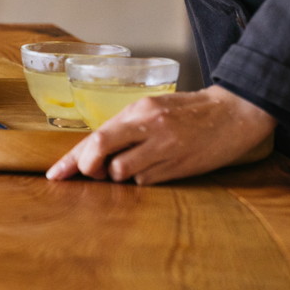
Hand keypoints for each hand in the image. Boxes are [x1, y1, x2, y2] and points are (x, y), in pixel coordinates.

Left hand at [46, 85, 275, 185]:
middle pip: (101, 152)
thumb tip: (95, 152)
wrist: (235, 112)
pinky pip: (146, 182)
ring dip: (120, 175)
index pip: (96, 136)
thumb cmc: (190, 111)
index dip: (71, 159)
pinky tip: (158, 167)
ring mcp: (165, 149)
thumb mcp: (154, 108)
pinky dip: (143, 179)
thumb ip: (126, 127)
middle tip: (95, 172)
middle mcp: (149, 127)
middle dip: (90, 168)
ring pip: (123, 173)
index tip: (54, 175)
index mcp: (139, 110)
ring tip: (138, 162)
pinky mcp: (180, 167)